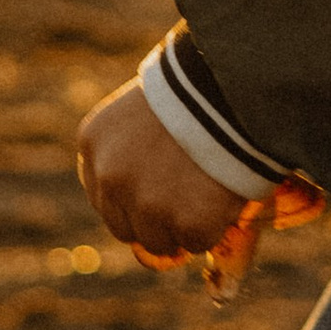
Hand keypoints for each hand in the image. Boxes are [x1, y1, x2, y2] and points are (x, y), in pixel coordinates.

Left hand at [76, 78, 245, 261]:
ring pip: (158, 241)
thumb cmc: (197, 88)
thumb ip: (136, 146)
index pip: (102, 194)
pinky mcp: (187, 224)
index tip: (156, 193)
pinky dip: (214, 227)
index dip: (131, 199)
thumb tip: (149, 190)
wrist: (236, 87)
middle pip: (123, 226)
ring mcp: (147, 205)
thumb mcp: (149, 108)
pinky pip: (197, 242)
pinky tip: (224, 194)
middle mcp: (111, 178)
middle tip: (185, 202)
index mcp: (94, 142)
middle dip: (152, 221)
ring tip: (210, 191)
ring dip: (183, 227)